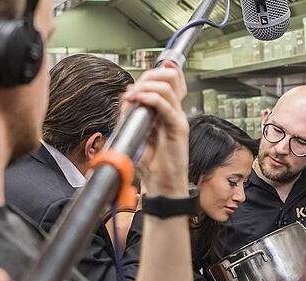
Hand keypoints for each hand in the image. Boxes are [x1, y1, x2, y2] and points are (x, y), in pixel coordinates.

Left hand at [122, 62, 189, 196]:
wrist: (162, 184)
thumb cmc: (152, 164)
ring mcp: (178, 118)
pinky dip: (151, 98)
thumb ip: (132, 115)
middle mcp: (174, 111)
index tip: (136, 79)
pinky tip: (140, 99)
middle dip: (148, 76)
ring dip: (147, 85)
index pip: (169, 81)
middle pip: (169, 78)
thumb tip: (127, 96)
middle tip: (134, 88)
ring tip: (134, 94)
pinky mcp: (178, 128)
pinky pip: (166, 106)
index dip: (155, 72)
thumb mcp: (136, 134)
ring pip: (168, 87)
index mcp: (167, 112)